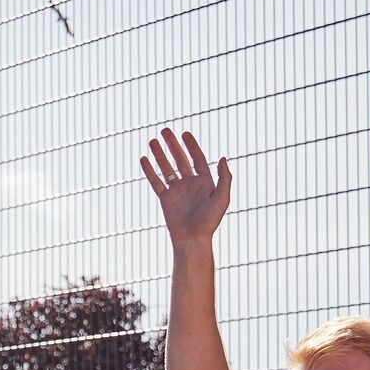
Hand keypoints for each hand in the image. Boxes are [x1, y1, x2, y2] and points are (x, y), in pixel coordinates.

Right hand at [141, 129, 232, 244]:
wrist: (192, 239)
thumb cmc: (210, 221)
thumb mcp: (222, 198)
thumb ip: (225, 178)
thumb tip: (222, 158)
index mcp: (204, 182)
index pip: (197, 158)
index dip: (191, 145)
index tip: (184, 134)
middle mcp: (190, 184)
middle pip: (180, 159)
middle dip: (173, 145)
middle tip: (165, 130)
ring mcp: (176, 190)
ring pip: (166, 168)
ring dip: (160, 154)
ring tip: (152, 141)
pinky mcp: (165, 198)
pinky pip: (156, 182)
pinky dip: (149, 171)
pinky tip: (143, 159)